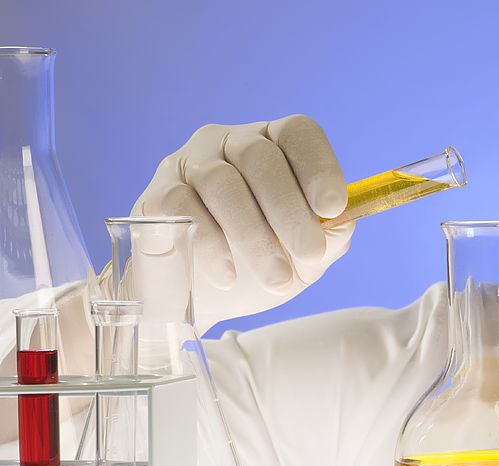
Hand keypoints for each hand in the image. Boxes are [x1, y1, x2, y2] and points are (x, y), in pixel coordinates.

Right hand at [132, 115, 354, 331]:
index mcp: (273, 145)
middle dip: (289, 210)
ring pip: (222, 183)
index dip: (318, 166)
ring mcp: (188, 164)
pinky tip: (228, 275)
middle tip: (309, 254)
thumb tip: (343, 219)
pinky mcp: (156, 194)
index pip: (297, 133)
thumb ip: (330, 235)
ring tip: (276, 279)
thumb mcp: (305, 256)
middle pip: (259, 156)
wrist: (204, 298)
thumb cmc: (260, 264)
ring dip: (254, 235)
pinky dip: (210, 244)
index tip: (332, 208)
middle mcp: (229, 143)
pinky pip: (182, 207)